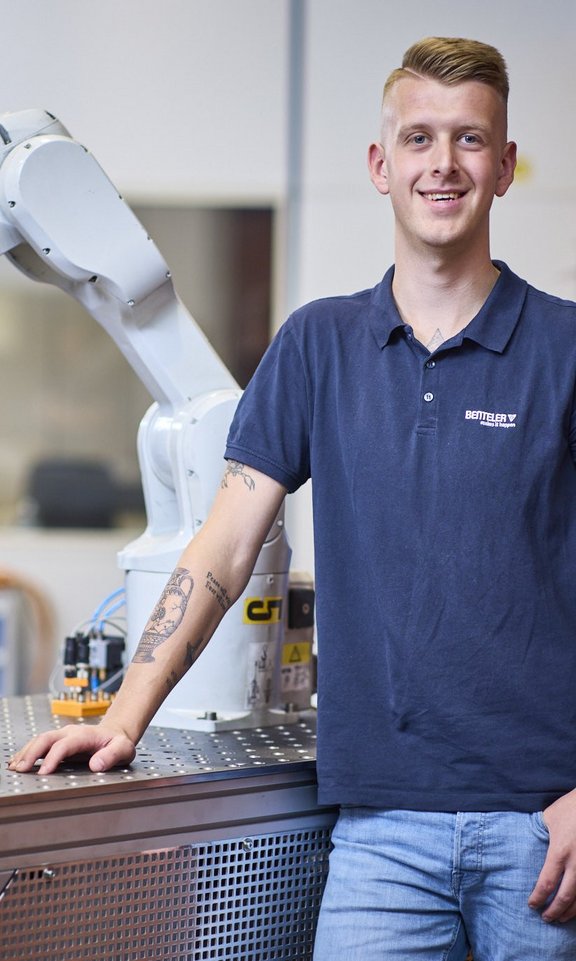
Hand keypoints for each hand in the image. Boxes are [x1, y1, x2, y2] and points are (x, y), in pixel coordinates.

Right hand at [7, 722, 136, 774]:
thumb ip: (112, 756)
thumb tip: (96, 765)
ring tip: (14, 767)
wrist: (116, 733)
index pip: (64, 745)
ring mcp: (62, 736)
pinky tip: (17, 762)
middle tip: (21, 769)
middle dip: (32, 753)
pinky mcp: (58, 742)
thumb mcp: (124, 749)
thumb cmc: (118, 743)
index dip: (53, 758)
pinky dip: (27, 752)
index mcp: (85, 735)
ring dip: (26, 752)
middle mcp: (70, 732)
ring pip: (39, 740)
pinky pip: (39, 744)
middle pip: (46, 738)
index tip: (44, 773)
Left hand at [528, 788, 575, 921]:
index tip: (532, 905)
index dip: (538, 898)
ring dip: (570, 912)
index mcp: (560, 852)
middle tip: (545, 918)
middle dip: (553, 911)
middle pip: (564, 898)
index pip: (546, 884)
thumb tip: (530, 842)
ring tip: (561, 918)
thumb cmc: (571, 807)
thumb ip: (541, 833)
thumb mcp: (550, 817)